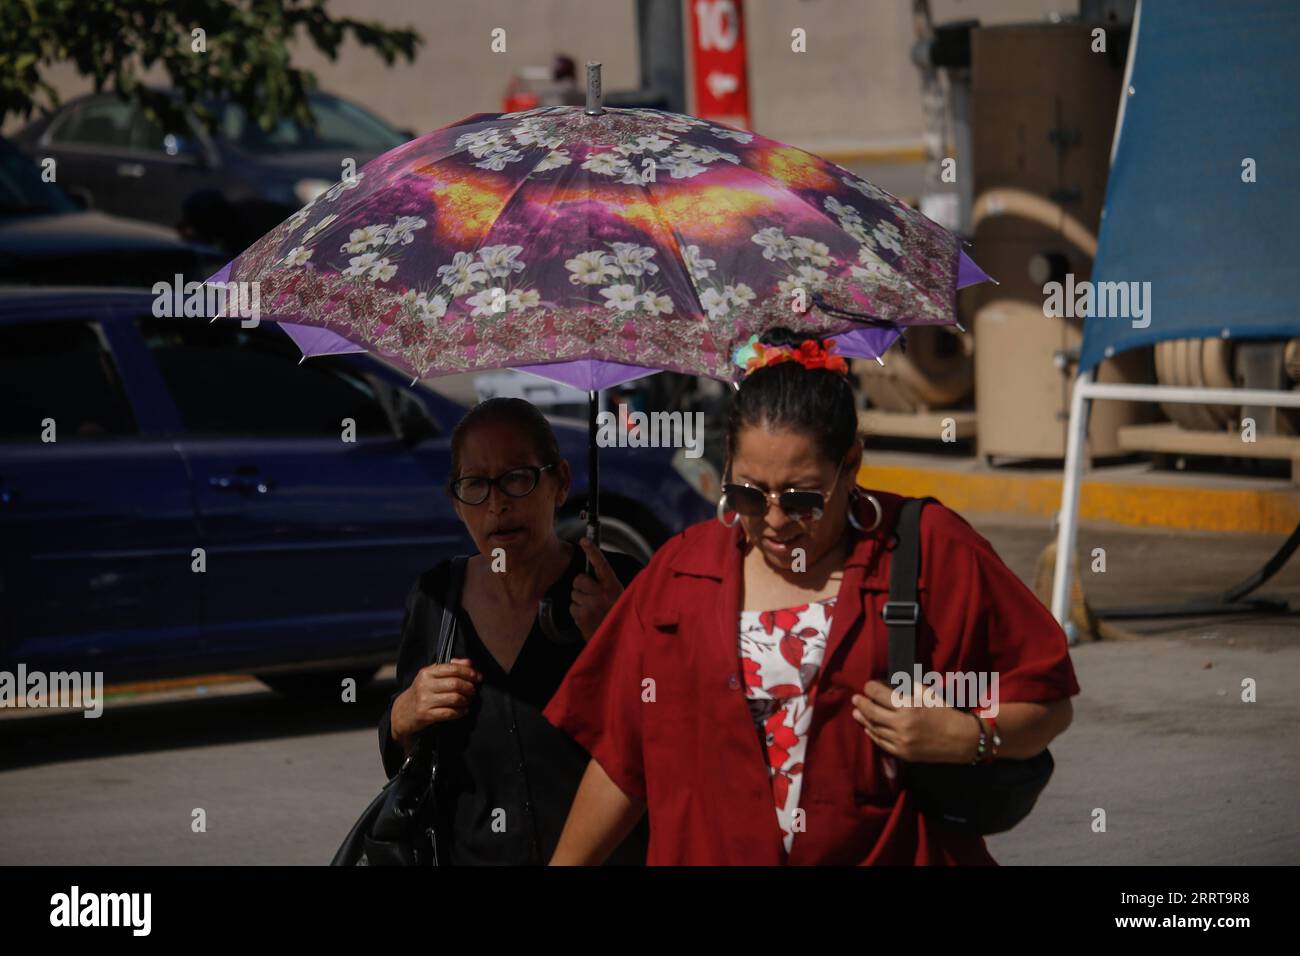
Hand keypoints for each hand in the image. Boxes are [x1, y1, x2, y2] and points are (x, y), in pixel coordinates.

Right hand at [391, 657, 481, 743]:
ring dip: (466, 700)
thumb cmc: (422, 691)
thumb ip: (451, 667)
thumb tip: (469, 662)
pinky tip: (463, 711)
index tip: (478, 677)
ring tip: (468, 701)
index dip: (469, 672)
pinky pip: (449, 713)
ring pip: (454, 698)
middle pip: (455, 684)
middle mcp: (425, 685)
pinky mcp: (426, 715)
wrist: (402, 712)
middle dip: (469, 687)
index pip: (453, 668)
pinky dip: (460, 712)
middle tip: (473, 691)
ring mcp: (425, 700)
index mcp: (427, 672)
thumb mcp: (431, 676)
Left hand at [571, 538, 624, 640]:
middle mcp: (602, 593)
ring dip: (579, 601)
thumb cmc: (619, 616)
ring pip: (574, 595)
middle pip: (579, 580)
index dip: (592, 551)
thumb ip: (606, 586)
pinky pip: (572, 608)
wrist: (619, 639)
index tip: (583, 540)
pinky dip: (577, 613)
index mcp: (613, 586)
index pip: (601, 564)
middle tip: (589, 595)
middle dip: (580, 586)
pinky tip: (588, 618)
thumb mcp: (620, 597)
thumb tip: (591, 578)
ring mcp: (591, 605)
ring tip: (592, 610)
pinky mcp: (582, 616)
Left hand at [851, 679, 978, 763]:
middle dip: (861, 703)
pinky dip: (873, 734)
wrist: (963, 740)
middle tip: (855, 698)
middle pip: (872, 712)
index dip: (870, 688)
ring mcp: (901, 741)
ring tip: (856, 712)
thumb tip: (891, 685)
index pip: (879, 695)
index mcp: (908, 707)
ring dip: (863, 719)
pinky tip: (868, 728)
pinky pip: (882, 743)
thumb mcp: (928, 695)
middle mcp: (901, 724)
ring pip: (875, 728)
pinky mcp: (903, 754)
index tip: (867, 685)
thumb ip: (909, 688)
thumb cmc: (946, 713)